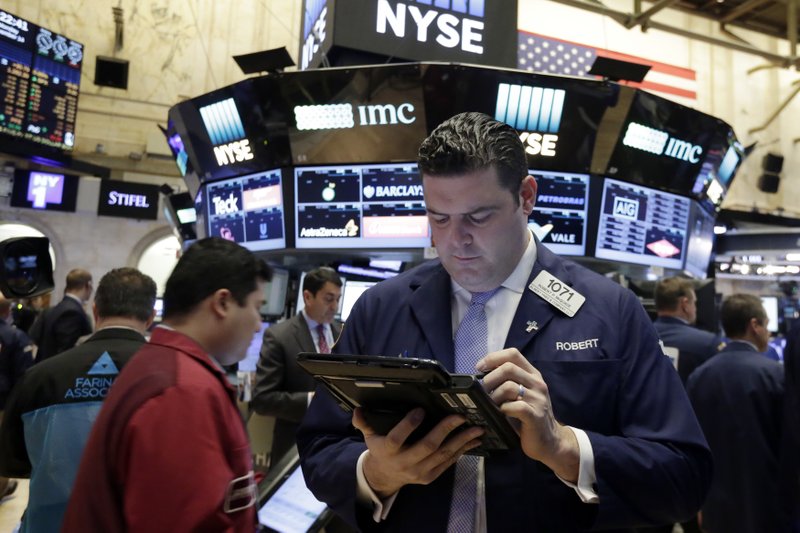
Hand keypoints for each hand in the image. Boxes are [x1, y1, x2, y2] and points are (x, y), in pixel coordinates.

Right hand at [353, 407, 484, 497]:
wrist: (385, 477)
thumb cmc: (380, 450)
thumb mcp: (369, 437)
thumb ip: (364, 423)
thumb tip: (357, 410)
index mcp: (388, 450)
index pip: (397, 438)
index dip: (408, 425)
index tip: (421, 410)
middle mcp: (405, 462)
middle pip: (428, 446)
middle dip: (446, 430)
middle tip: (461, 416)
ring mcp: (419, 472)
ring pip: (443, 455)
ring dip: (462, 441)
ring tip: (477, 429)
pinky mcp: (430, 477)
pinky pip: (448, 463)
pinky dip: (461, 451)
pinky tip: (472, 441)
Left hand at [478, 348, 578, 482]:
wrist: (550, 442)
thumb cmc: (530, 417)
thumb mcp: (521, 394)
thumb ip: (508, 382)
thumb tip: (482, 375)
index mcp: (533, 375)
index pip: (513, 354)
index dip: (493, 358)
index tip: (479, 367)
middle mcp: (537, 384)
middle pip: (508, 368)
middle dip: (489, 378)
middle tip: (483, 391)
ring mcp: (538, 399)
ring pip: (509, 387)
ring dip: (494, 396)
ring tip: (492, 404)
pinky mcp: (536, 416)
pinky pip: (514, 406)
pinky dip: (503, 409)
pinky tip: (502, 414)